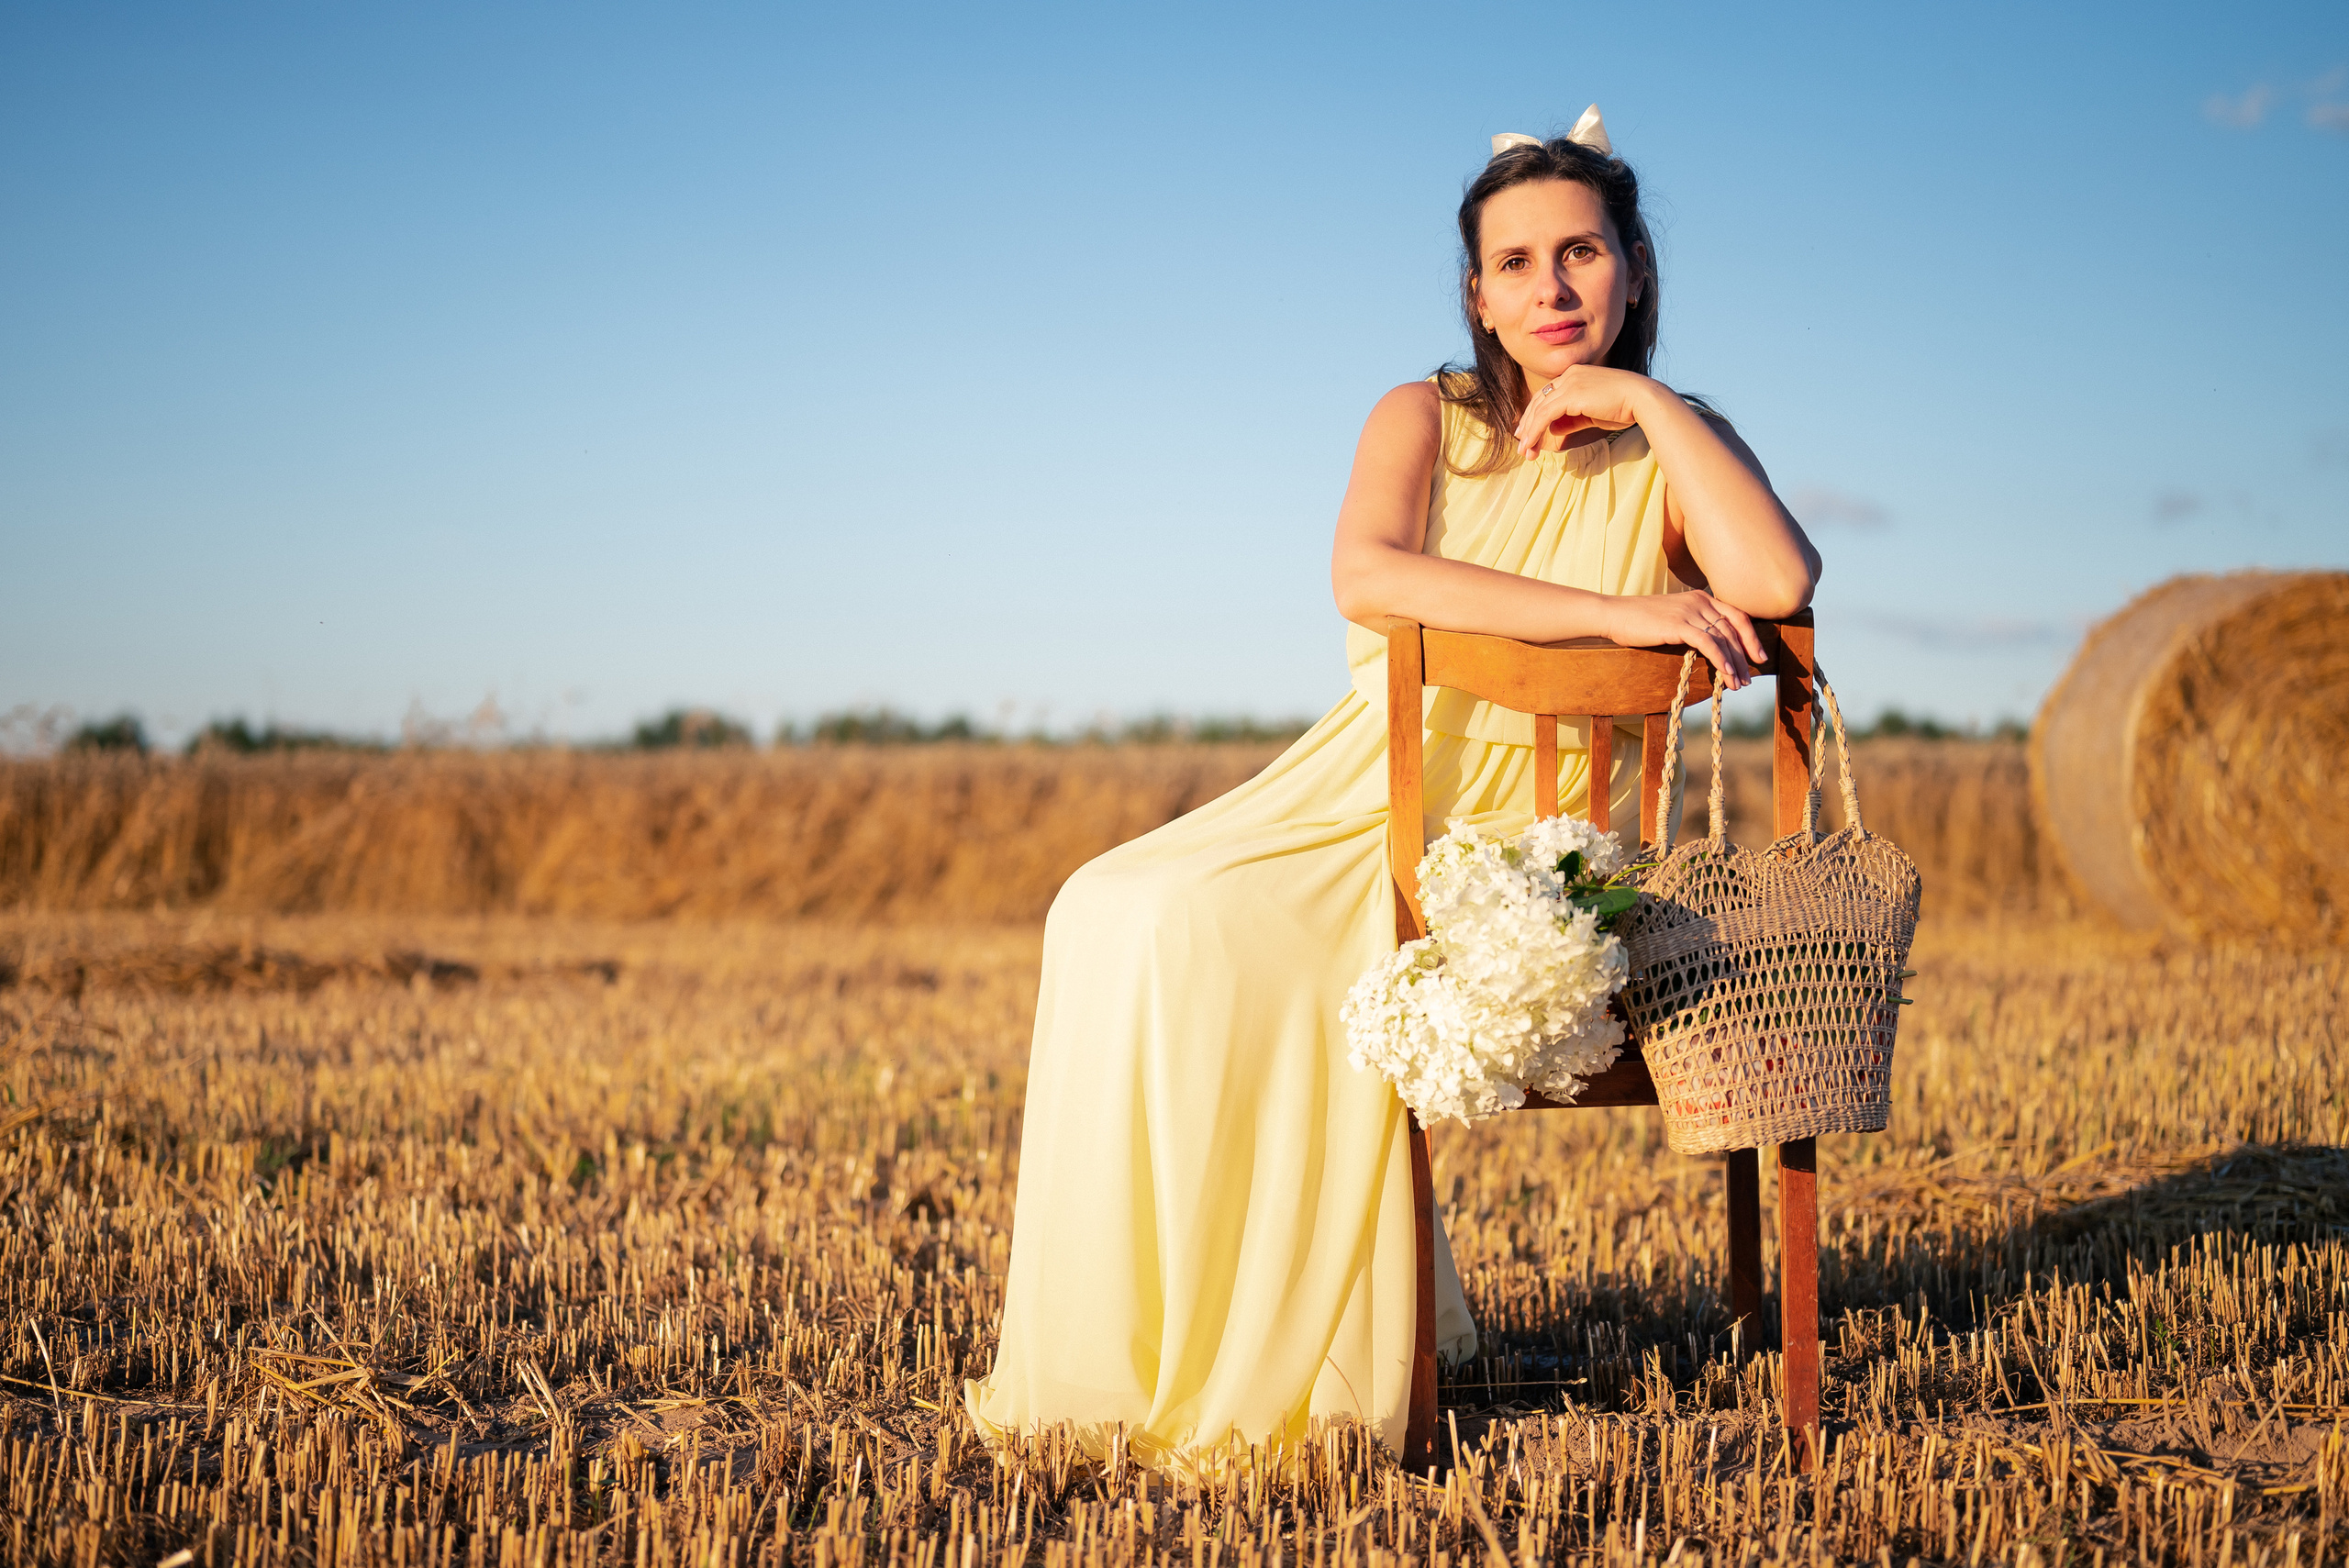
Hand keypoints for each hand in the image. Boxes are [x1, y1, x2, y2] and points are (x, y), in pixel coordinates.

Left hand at [1513, 366, 1651, 458]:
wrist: (1642, 399)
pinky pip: (1545, 415)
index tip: (1528, 432)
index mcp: (1576, 374)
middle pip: (1540, 400)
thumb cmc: (1624, 407)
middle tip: (1522, 445)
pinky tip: (1531, 445)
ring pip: (1539, 409)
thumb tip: (1553, 429)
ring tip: (1525, 451)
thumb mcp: (1592, 414)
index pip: (1548, 395)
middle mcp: (1570, 375)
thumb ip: (1572, 420)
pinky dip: (1535, 431)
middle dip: (1528, 424)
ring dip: (1530, 432)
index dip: (1536, 414)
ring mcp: (1570, 382)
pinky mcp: (1571, 394)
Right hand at [1600, 590, 1765, 690]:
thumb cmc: (1638, 620)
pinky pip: (1708, 644)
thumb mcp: (1672, 618)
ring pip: (1724, 639)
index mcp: (1701, 597)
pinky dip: (1721, 660)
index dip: (1750, 637)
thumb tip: (1709, 647)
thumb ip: (1692, 625)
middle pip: (1734, 629)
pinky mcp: (1679, 624)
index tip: (1758, 657)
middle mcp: (1700, 601)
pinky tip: (1726, 675)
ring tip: (1738, 684)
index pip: (1736, 616)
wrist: (1613, 614)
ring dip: (1734, 664)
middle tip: (1749, 679)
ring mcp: (1690, 611)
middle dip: (1745, 656)